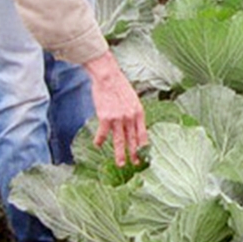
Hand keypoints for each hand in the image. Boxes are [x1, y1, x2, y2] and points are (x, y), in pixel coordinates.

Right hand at [84, 51, 147, 166]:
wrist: (108, 77)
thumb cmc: (119, 86)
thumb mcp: (132, 100)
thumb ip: (133, 113)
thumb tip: (133, 126)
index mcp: (139, 112)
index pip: (143, 134)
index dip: (143, 146)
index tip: (144, 155)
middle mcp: (130, 117)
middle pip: (132, 139)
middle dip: (134, 154)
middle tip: (135, 164)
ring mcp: (118, 118)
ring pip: (119, 140)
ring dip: (120, 153)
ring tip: (120, 163)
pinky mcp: (105, 117)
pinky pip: (103, 133)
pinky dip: (100, 140)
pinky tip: (98, 145)